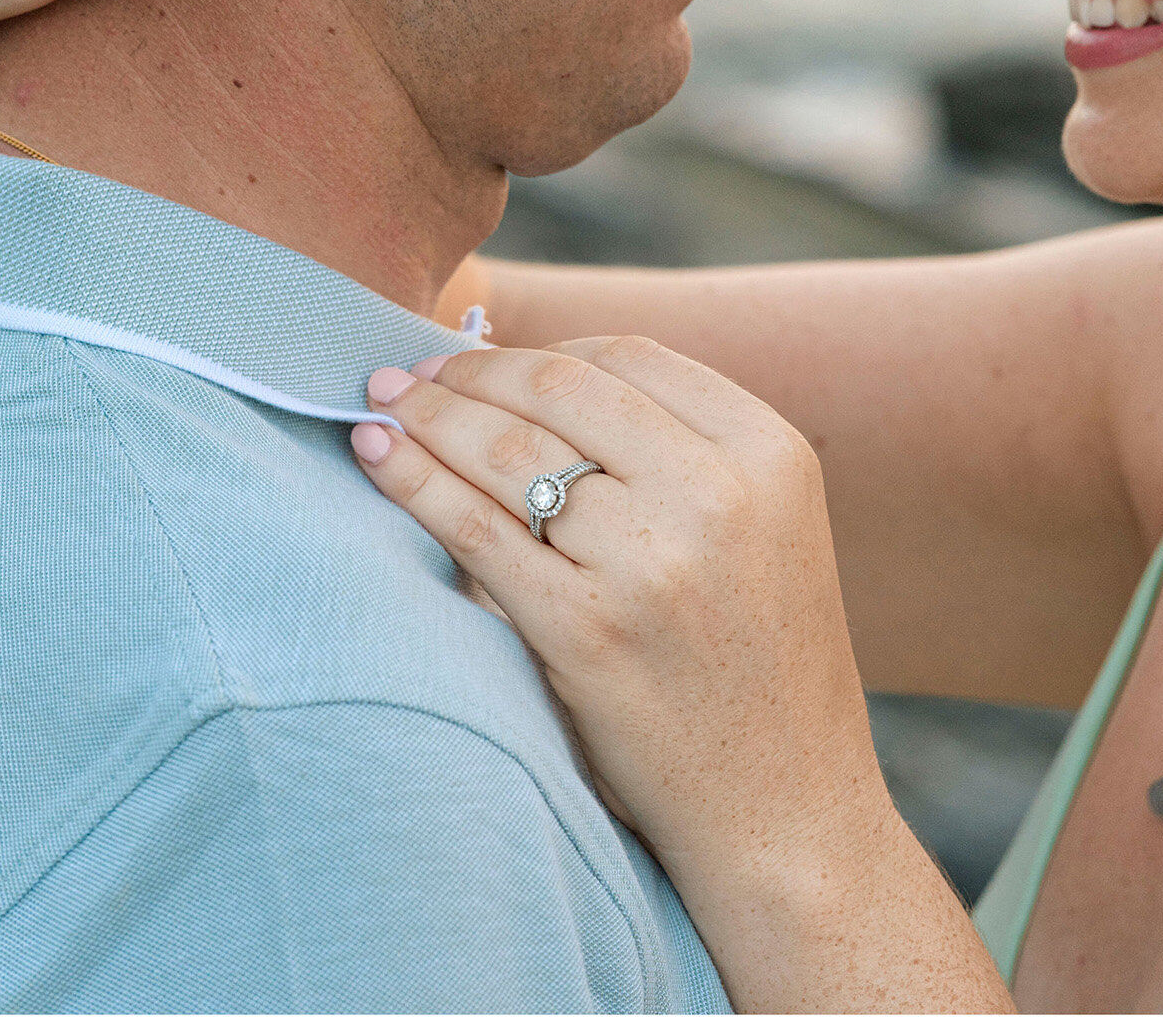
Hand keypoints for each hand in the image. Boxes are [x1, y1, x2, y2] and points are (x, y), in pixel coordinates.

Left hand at [349, 337, 1010, 1011]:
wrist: (785, 811)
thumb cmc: (757, 669)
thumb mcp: (765, 532)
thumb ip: (680, 456)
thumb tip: (533, 379)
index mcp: (770, 454)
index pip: (630, 358)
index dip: (540, 350)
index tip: (483, 357)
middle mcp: (718, 493)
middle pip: (560, 388)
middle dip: (468, 370)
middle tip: (410, 371)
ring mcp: (651, 562)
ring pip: (509, 448)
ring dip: (428, 413)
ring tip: (382, 406)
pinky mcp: (586, 631)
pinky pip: (475, 527)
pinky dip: (412, 480)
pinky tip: (377, 458)